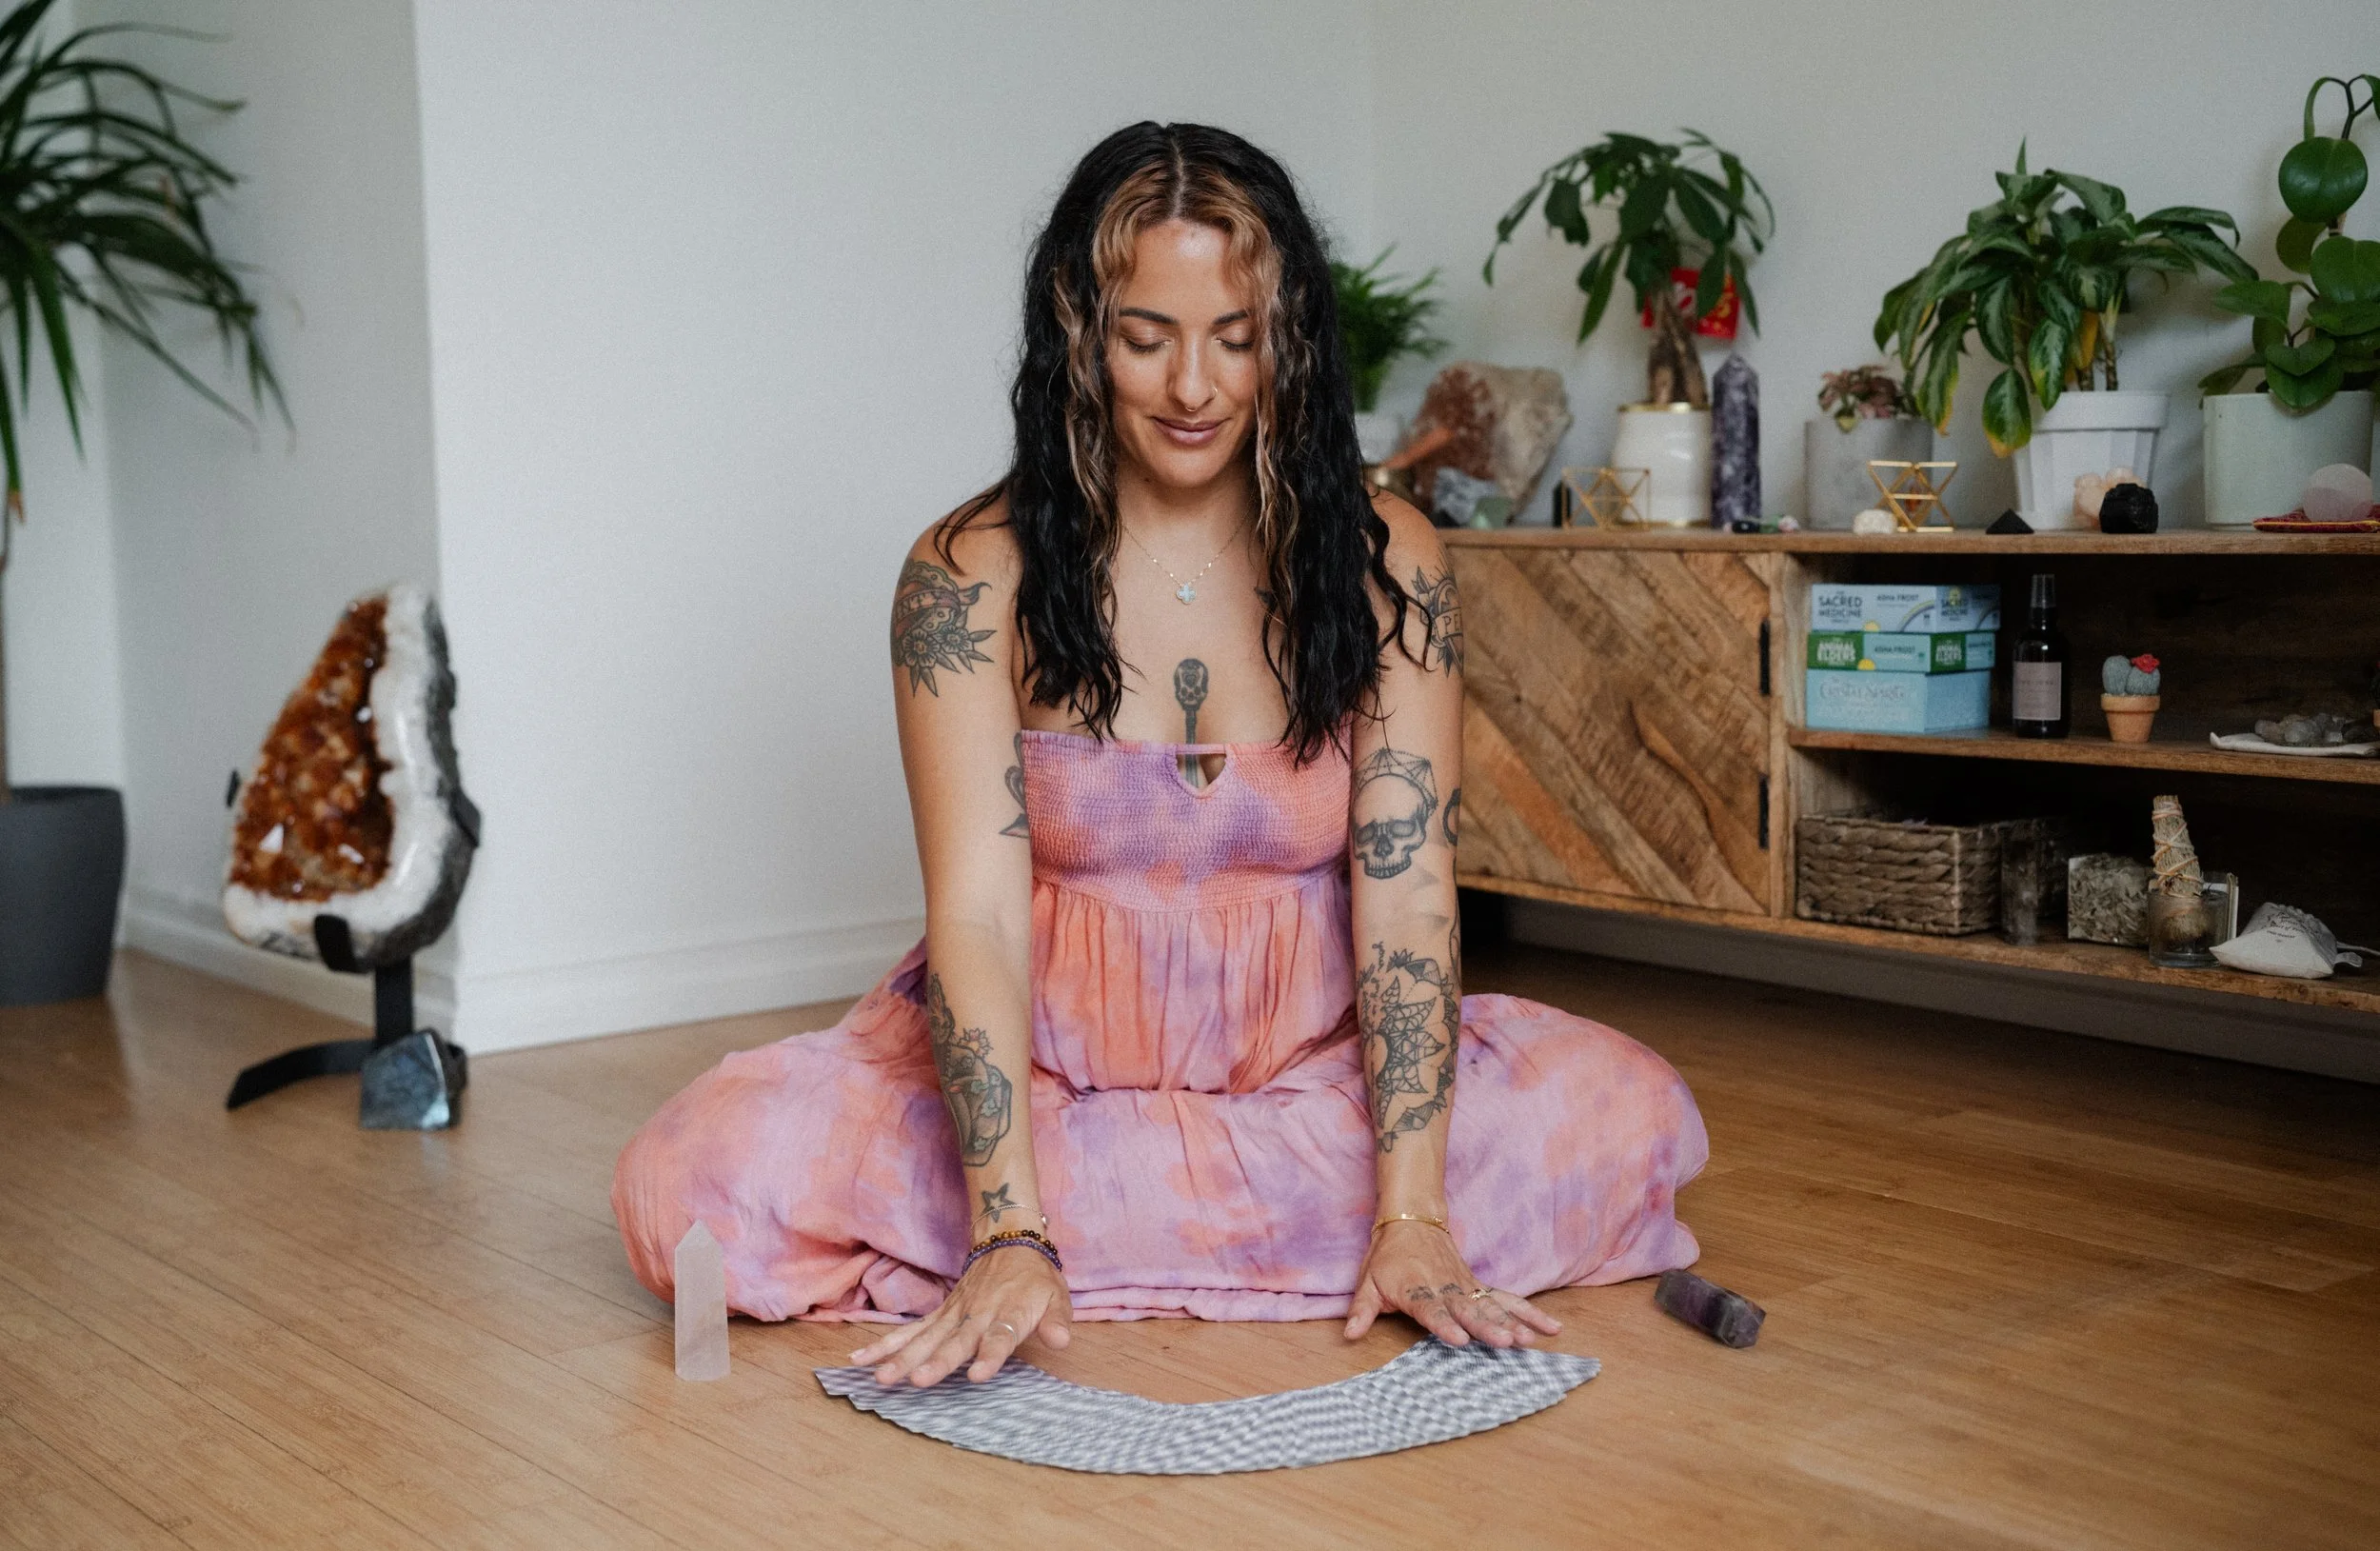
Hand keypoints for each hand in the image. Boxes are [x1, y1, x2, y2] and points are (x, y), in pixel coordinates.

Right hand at [849, 1242, 1072, 1385]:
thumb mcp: (1057, 1295)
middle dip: (936, 1362)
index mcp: (1008, 1312)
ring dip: (903, 1358)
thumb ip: (1057, 1320)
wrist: (1009, 1241)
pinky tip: (860, 1360)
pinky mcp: (939, 1315)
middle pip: (955, 1341)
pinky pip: (909, 1332)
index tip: (977, 1374)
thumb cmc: (1035, 1277)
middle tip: (917, 1381)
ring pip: (925, 1338)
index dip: (990, 1355)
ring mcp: (953, 1315)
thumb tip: (1062, 1341)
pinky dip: (885, 1345)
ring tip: (882, 1378)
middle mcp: (976, 1315)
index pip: (1000, 1336)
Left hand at [1344, 1220, 1561, 1348]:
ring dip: (1513, 1323)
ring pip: (1493, 1306)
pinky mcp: (1479, 1286)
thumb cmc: (1387, 1256)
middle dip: (1488, 1328)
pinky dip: (1529, 1313)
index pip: (1431, 1310)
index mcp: (1416, 1289)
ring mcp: (1466, 1287)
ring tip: (1531, 1340)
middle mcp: (1445, 1288)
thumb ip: (1361, 1310)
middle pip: (1469, 1310)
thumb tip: (1349, 1335)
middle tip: (1506, 1343)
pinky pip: (1507, 1300)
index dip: (1444, 1325)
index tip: (1459, 1340)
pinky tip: (1551, 1328)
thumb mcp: (1368, 1281)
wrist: (1412, 1219)